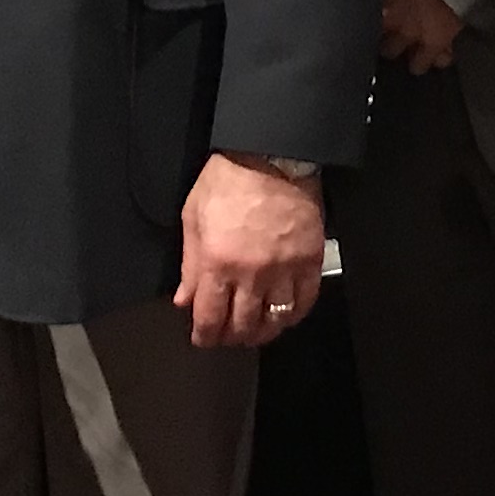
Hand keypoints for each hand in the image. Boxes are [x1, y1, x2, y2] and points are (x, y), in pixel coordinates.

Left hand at [177, 152, 325, 347]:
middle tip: (229, 336)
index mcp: (217, 263)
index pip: (210, 318)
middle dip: (232, 337)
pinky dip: (293, 315)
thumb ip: (189, 265)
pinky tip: (284, 316)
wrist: (270, 156)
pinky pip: (305, 301)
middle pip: (243, 325)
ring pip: (274, 320)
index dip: (205, 336)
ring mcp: (284, 269)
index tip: (204, 339)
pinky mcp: (309, 261)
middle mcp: (251, 274)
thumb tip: (184, 300)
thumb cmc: (227, 181)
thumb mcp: (193, 218)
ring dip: (263, 332)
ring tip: (256, 331)